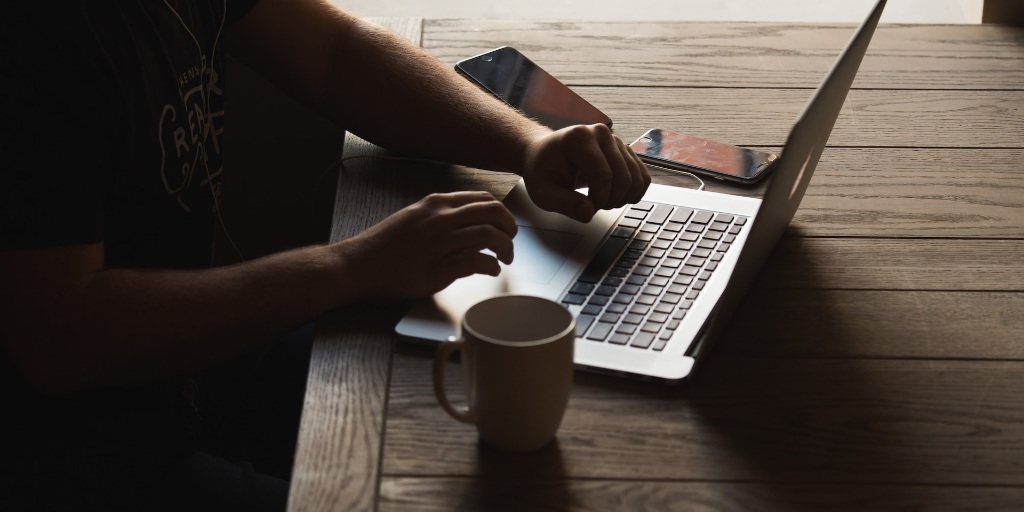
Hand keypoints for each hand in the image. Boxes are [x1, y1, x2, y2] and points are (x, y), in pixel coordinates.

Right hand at [334, 191, 516, 300]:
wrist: (359, 265)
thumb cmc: (384, 245)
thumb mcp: (413, 217)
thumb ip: (439, 215)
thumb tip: (467, 220)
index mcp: (435, 204)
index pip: (481, 199)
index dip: (500, 211)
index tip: (505, 223)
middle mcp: (440, 219)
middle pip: (492, 213)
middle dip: (510, 226)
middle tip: (512, 239)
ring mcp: (440, 243)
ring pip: (489, 235)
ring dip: (506, 248)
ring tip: (506, 258)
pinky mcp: (438, 268)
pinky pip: (477, 262)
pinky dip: (491, 266)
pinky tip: (492, 270)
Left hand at [520, 124, 649, 222]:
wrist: (544, 154)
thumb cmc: (542, 170)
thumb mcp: (543, 192)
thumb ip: (564, 204)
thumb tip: (588, 213)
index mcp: (578, 138)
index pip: (603, 174)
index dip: (599, 199)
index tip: (588, 207)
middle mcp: (601, 133)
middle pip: (623, 177)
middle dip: (612, 200)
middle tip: (595, 206)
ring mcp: (616, 140)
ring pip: (636, 177)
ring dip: (623, 197)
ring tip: (603, 200)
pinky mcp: (625, 150)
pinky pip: (642, 175)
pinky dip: (633, 192)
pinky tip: (617, 196)